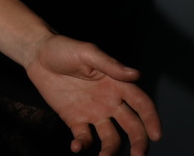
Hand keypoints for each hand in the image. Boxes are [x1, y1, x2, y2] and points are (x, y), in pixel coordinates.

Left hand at [25, 35, 161, 154]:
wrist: (36, 55)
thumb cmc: (64, 49)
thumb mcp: (87, 52)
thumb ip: (110, 65)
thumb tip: (136, 74)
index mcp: (117, 84)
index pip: (141, 104)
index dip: (151, 119)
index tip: (156, 135)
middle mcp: (110, 102)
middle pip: (132, 126)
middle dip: (139, 142)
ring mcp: (93, 112)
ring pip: (111, 137)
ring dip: (111, 150)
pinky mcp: (75, 120)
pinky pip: (84, 138)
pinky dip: (82, 145)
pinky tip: (76, 147)